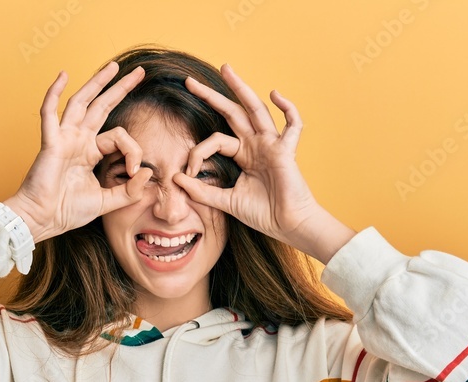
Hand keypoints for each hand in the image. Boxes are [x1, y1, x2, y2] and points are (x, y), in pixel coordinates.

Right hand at [6, 61, 152, 242]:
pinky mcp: (50, 142)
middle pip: (102, 106)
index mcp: (90, 152)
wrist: (43, 219)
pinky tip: (63, 75)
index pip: (119, 137)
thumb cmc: (68, 211)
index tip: (135, 171)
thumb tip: (148, 171)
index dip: (133, 150)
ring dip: (97, 83)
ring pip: (81, 102)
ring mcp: (64, 138)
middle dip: (120, 88)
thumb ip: (129, 190)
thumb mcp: (107, 202)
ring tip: (113, 66)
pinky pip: (49, 113)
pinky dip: (53, 93)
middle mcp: (78, 140)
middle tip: (138, 72)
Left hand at [173, 64, 353, 261]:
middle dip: (211, 96)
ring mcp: (272, 144)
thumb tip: (175, 179)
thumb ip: (202, 191)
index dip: (197, 153)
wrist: (288, 226)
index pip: (214, 140)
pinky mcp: (286, 151)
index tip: (187, 173)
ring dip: (241, 88)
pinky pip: (292, 125)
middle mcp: (256, 144)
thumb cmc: (263, 214)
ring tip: (226, 69)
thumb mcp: (226, 202)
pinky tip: (275, 94)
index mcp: (243, 154)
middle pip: (232, 112)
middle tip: (190, 81)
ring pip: (255, 109)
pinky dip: (288, 108)